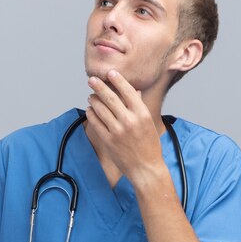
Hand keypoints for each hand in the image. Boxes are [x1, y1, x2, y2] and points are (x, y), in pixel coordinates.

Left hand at [86, 69, 164, 185]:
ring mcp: (117, 131)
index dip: (117, 80)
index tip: (110, 73)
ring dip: (94, 100)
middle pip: (110, 97)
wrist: (146, 168)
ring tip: (91, 96)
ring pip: (100, 109)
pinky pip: (96, 123)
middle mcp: (129, 121)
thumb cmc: (149, 145)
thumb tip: (134, 91)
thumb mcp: (149, 123)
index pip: (128, 91)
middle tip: (92, 80)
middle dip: (99, 86)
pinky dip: (91, 114)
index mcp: (142, 114)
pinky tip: (90, 110)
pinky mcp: (108, 141)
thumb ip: (139, 107)